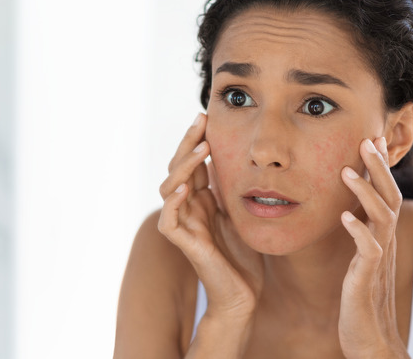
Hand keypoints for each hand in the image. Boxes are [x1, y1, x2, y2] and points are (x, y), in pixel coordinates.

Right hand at [158, 113, 263, 327]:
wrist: (243, 296)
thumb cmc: (243, 258)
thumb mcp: (241, 212)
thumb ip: (231, 188)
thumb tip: (235, 155)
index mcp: (200, 200)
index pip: (191, 163)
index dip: (195, 140)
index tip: (206, 117)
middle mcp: (188, 209)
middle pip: (177, 169)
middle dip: (188, 143)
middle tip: (201, 121)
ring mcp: (184, 226)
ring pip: (169, 188)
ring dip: (184, 166)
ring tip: (202, 148)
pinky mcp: (185, 245)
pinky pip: (169, 221)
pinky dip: (173, 203)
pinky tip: (185, 188)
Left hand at [338, 137, 407, 357]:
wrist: (370, 340)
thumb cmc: (359, 300)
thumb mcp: (359, 261)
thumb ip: (357, 237)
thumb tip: (347, 211)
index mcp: (379, 237)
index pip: (384, 195)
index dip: (378, 169)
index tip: (369, 139)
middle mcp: (383, 244)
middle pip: (389, 198)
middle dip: (377, 168)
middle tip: (365, 139)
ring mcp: (376, 260)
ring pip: (380, 218)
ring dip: (365, 192)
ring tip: (346, 171)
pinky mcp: (366, 278)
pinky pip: (368, 250)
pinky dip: (358, 231)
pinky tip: (345, 217)